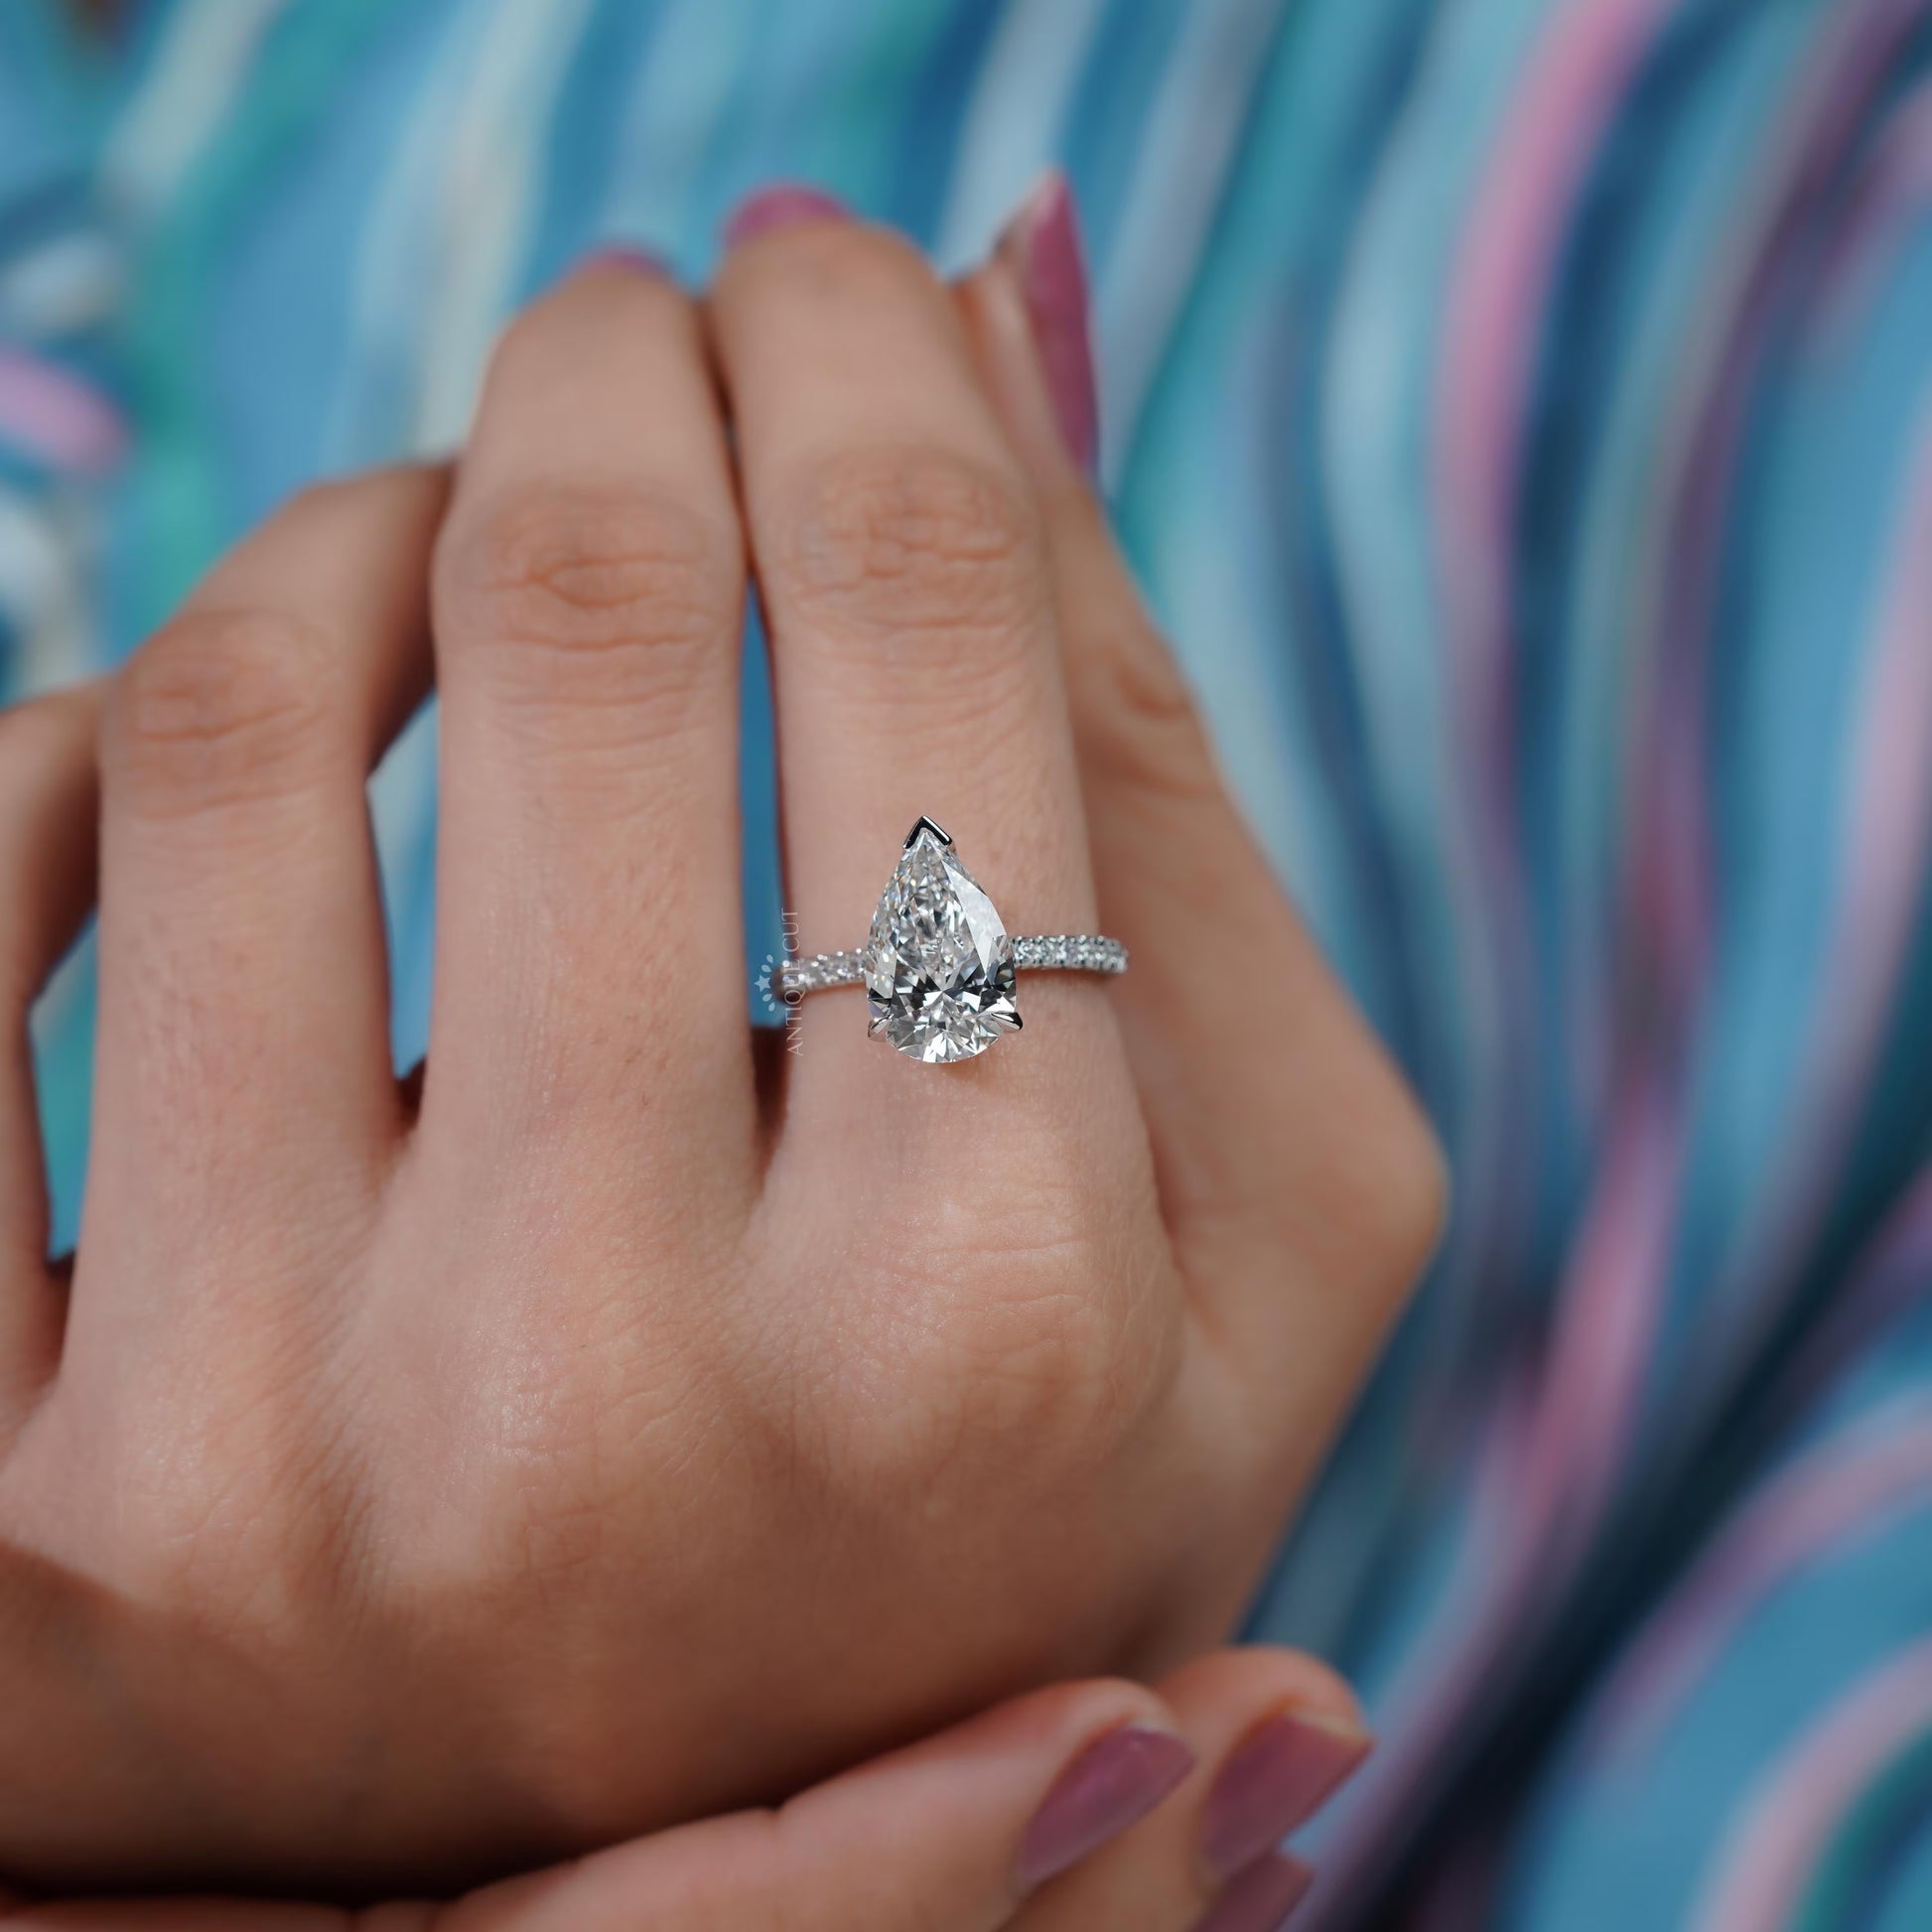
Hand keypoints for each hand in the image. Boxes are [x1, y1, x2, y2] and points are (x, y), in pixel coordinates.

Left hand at [0, 197, 1440, 1891]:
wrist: (744, 1852)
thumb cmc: (1026, 1492)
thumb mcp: (1255, 1212)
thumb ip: (1168, 768)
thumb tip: (994, 307)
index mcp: (1000, 1329)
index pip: (921, 627)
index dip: (869, 361)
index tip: (824, 273)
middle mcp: (627, 1418)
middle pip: (579, 620)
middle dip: (618, 368)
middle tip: (638, 322)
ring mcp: (259, 1498)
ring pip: (223, 735)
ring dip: (360, 535)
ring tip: (450, 557)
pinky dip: (64, 750)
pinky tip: (206, 772)